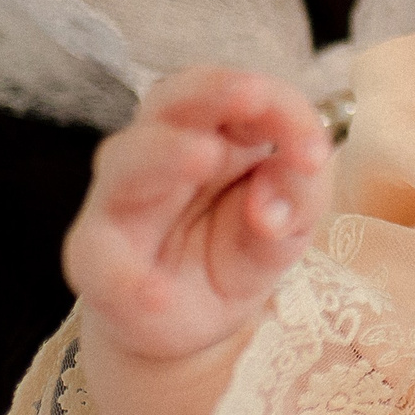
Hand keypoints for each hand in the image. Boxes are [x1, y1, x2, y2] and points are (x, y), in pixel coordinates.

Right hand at [64, 67, 331, 362]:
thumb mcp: (290, 226)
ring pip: (126, 159)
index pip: (242, 94)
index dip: (281, 108)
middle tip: (254, 95)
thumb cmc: (236, 251)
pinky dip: (129, 277)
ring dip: (166, 152)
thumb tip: (269, 203)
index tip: (316, 153)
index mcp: (215, 131)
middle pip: (173, 99)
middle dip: (214, 91)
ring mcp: (121, 201)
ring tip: (206, 156)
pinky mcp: (98, 261)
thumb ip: (298, 199)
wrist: (189, 322)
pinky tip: (156, 292)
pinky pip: (103, 261)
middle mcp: (159, 150)